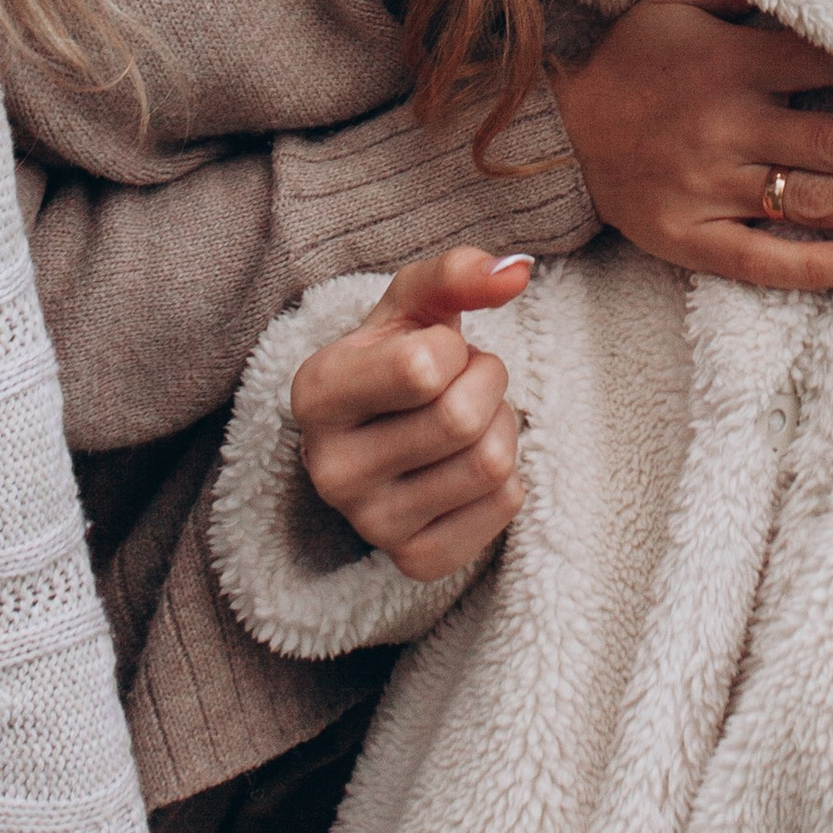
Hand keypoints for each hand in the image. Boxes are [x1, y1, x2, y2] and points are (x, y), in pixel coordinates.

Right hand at [290, 245, 533, 578]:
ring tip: (468, 420)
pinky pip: (505, 507)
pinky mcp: (415, 560)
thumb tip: (516, 272)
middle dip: (487, 384)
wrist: (380, 433)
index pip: (424, 368)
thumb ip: (458, 274)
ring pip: (490, 464)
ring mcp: (370, 524)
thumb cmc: (397, 357)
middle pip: (462, 420)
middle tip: (463, 384)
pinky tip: (467, 464)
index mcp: (316, 394)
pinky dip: (507, 477)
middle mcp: (330, 469)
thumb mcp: (414, 306)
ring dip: (501, 426)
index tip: (433, 354)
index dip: (454, 349)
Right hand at [550, 0, 832, 289]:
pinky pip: (763, 260)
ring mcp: (710, 187)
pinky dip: (820, 267)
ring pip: (817, 201)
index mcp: (730, 61)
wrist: (553, 136)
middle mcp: (727, 125)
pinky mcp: (692, 238)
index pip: (828, 60)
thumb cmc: (631, 59)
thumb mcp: (674, 0)